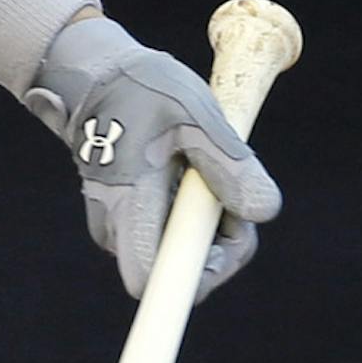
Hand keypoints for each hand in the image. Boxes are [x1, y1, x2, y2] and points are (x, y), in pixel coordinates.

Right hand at [24, 12, 279, 301]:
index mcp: (127, 202)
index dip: (189, 284)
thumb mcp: (195, 114)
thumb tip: (263, 211)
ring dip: (212, 228)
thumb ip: (230, 164)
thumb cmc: (142, 90)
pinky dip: (198, 218)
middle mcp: (117, 227)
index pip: (150, 280)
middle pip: (180, 274)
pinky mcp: (133, 220)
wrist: (98, 77)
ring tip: (210, 170)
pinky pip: (175, 240)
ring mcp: (123, 227)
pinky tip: (197, 176)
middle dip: (219, 243)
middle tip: (232, 191)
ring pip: (182, 256)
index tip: (220, 252)